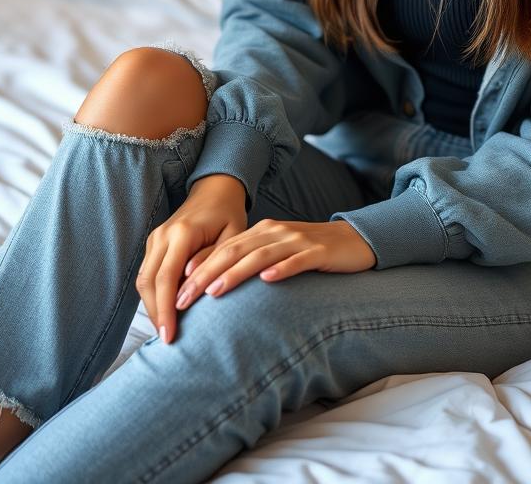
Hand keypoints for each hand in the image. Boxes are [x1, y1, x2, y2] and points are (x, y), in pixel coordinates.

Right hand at [136, 175, 246, 346]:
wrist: (215, 190)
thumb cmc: (229, 214)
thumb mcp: (233, 235)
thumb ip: (215, 259)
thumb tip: (192, 285)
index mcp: (182, 233)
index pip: (166, 278)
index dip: (165, 309)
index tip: (169, 335)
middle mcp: (162, 235)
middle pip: (148, 283)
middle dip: (156, 313)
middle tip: (167, 340)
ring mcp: (155, 238)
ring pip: (143, 280)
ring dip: (152, 306)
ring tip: (167, 330)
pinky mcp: (154, 244)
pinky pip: (148, 274)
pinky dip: (154, 294)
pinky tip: (166, 311)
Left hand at [175, 219, 376, 311]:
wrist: (355, 241)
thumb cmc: (312, 253)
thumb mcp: (278, 253)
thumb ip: (252, 263)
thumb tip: (214, 287)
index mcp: (263, 232)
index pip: (223, 250)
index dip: (198, 269)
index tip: (176, 292)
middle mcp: (276, 232)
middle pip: (235, 251)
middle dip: (206, 274)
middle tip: (183, 298)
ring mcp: (298, 240)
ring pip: (261, 255)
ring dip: (235, 273)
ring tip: (214, 292)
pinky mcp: (320, 252)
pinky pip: (298, 260)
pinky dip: (282, 269)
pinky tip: (269, 280)